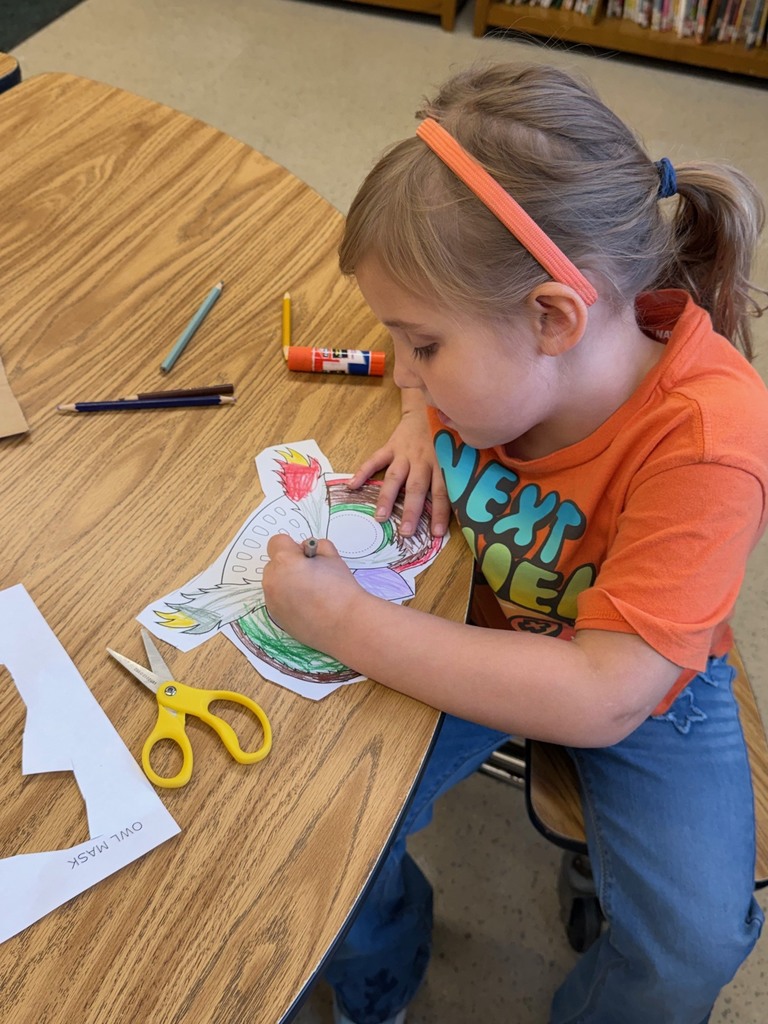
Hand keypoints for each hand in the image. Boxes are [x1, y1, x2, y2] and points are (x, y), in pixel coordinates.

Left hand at [262, 534, 362, 651]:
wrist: (345, 624)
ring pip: (274, 583)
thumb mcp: (333, 557)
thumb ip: (317, 547)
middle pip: (274, 564)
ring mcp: (271, 601)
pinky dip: (287, 600)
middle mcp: (272, 580)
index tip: (307, 558)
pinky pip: (276, 600)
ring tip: (310, 594)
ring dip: (286, 583)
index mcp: (285, 561)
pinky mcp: (275, 617)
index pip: (277, 542)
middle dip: (288, 566)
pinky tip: (307, 607)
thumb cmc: (341, 589)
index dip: (292, 547)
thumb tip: (307, 551)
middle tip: (311, 576)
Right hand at [347, 397, 449, 537]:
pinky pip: (375, 459)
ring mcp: (405, 453)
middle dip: (411, 511)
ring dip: (387, 498)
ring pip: (395, 478)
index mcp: (442, 464)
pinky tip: (352, 486)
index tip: (437, 534)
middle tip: (405, 532)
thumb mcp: (459, 451)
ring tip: (379, 517)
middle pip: (417, 489)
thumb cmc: (447, 434)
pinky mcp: (391, 446)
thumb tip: (470, 500)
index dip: (440, 513)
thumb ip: (460, 472)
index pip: (442, 493)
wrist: (430, 405)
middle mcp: (423, 460)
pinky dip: (363, 472)